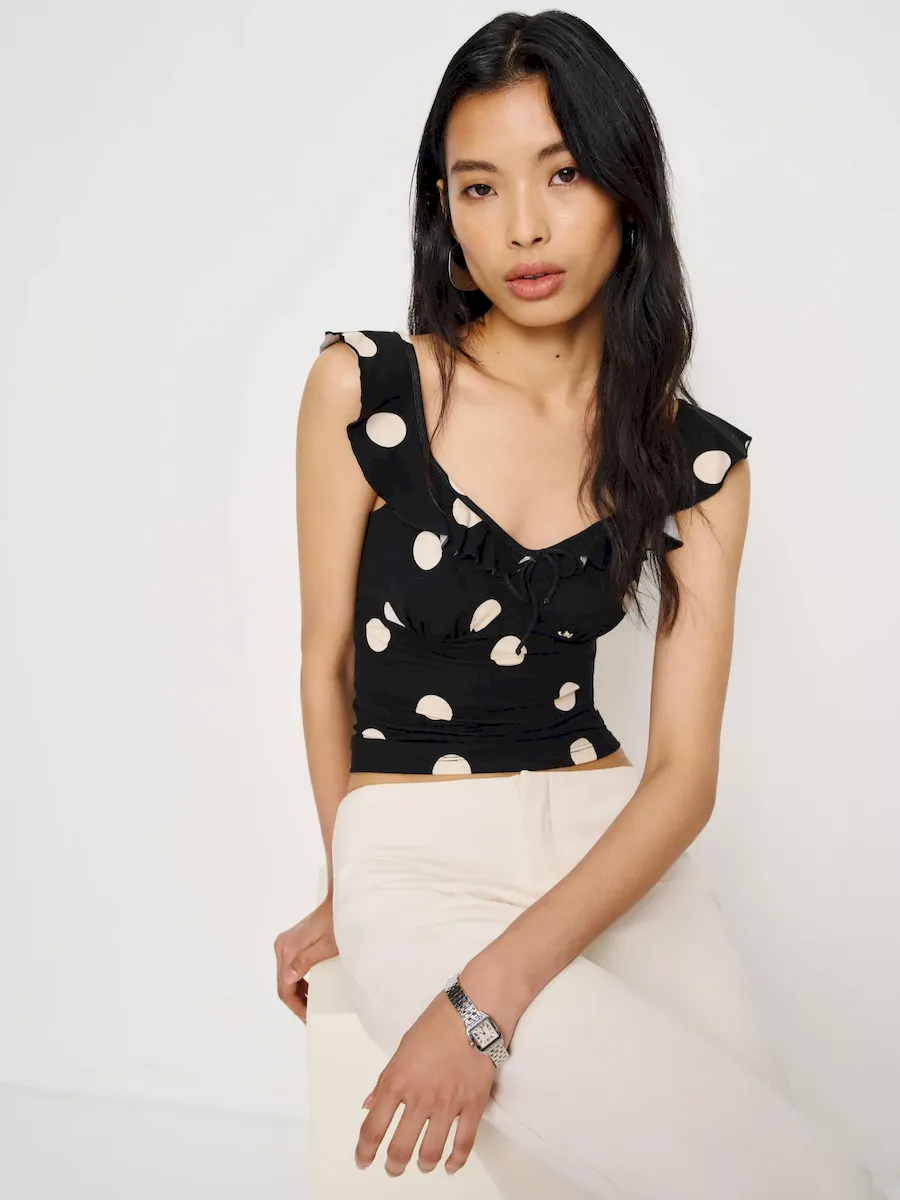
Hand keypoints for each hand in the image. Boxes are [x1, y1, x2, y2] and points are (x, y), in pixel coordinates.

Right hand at [273, 896, 336, 1022]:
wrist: (341, 902)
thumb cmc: (338, 922)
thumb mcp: (327, 945)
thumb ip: (306, 960)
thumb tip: (287, 979)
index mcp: (287, 948)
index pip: (284, 987)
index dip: (296, 1006)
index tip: (308, 1018)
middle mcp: (282, 946)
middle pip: (283, 984)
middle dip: (296, 1002)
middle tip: (310, 1017)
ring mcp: (286, 944)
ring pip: (286, 977)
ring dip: (297, 993)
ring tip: (311, 1007)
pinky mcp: (292, 943)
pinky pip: (291, 968)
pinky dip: (299, 982)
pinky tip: (309, 991)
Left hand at [355, 987, 498, 1177]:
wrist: (474, 1010)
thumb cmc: (437, 1022)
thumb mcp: (402, 1048)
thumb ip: (385, 1080)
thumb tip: (370, 1105)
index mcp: (397, 1080)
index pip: (373, 1127)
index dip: (365, 1151)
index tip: (363, 1160)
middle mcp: (419, 1097)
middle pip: (400, 1149)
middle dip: (393, 1166)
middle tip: (393, 1169)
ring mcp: (447, 1103)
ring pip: (430, 1152)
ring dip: (423, 1165)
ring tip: (422, 1165)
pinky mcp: (473, 1104)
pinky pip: (463, 1143)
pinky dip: (456, 1160)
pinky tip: (450, 1165)